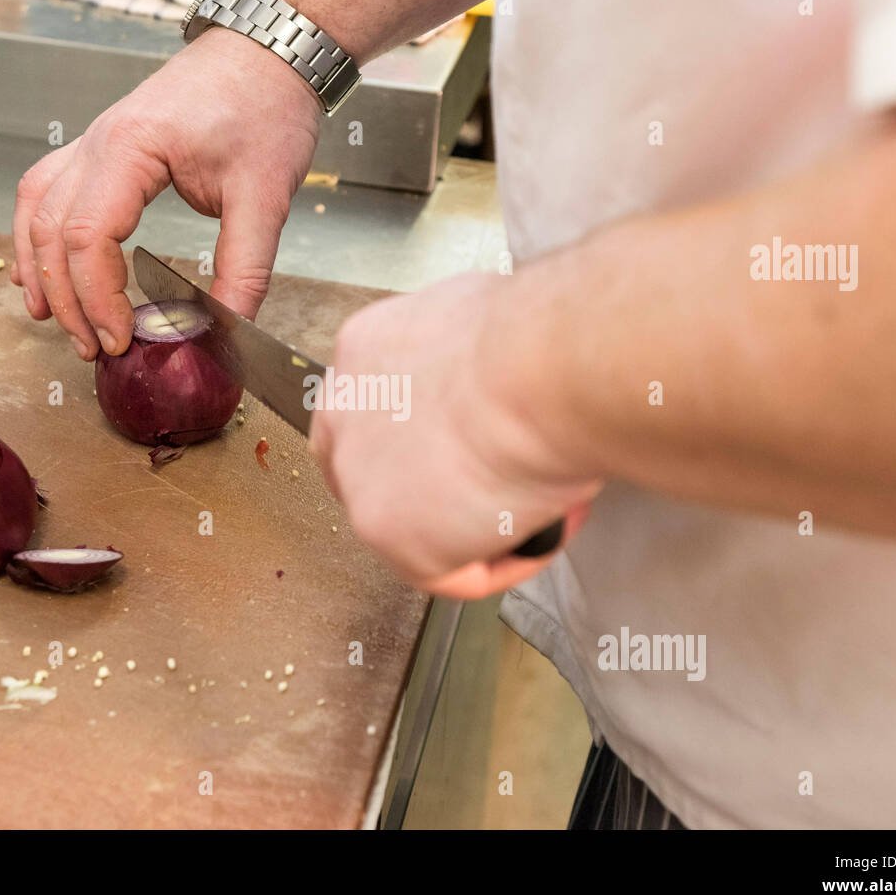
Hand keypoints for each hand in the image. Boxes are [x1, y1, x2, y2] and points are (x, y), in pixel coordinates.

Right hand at [11, 28, 320, 359]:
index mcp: (132, 150)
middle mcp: (97, 143)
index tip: (122, 338)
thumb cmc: (265, 107)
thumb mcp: (265, 197)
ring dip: (40, 270)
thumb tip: (228, 330)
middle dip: (68, 299)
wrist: (266, 54)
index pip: (88, 236)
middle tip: (97, 348)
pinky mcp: (102, 149)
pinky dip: (37, 235)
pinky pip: (46, 192)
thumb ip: (245, 269)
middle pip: (53, 232)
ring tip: (53, 321)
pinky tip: (38, 268)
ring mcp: (93, 142)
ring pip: (37, 211)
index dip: (98, 298)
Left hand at [309, 272, 603, 598]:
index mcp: (366, 352)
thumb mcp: (490, 321)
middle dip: (447, 493)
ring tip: (550, 505)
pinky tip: (547, 534)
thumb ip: (471, 363)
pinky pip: (455, 573)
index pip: (380, 410)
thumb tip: (505, 383)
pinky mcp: (388, 535)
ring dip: (486, 527)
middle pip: (382, 472)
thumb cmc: (536, 339)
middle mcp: (345, 413)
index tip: (488, 444)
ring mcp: (358, 478)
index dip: (436, 441)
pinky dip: (510, 561)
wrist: (538, 370)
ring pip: (420, 528)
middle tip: (511, 490)